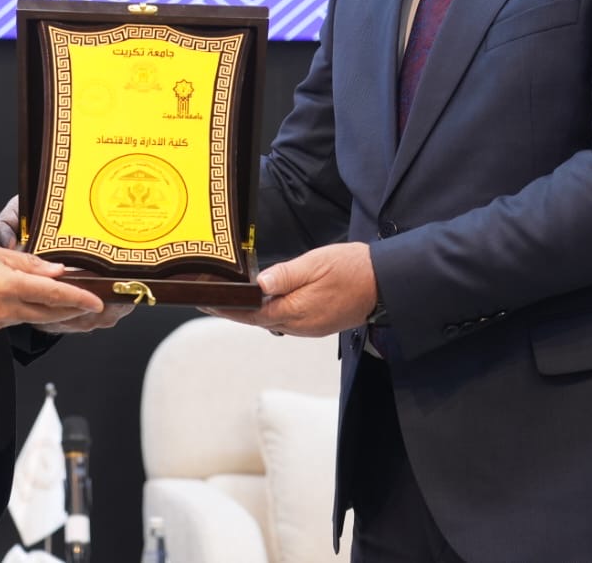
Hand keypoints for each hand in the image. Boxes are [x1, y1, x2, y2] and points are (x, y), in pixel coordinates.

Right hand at [0, 196, 130, 332]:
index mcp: (8, 287)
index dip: (79, 299)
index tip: (97, 302)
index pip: (53, 296)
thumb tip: (56, 270)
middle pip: (49, 315)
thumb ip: (28, 263)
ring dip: (53, 315)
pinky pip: (16, 322)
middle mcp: (4, 310)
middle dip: (73, 312)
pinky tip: (33, 306)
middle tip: (91, 307)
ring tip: (69, 305)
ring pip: (33, 320)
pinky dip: (30, 315)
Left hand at [209, 243, 375, 337]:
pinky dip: (269, 312)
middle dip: (234, 311)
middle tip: (210, 300)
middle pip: (259, 320)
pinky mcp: (318, 324)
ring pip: (272, 321)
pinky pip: (287, 320)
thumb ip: (286, 275)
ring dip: (251, 313)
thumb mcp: (316, 264)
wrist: (385, 282)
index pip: (252, 314)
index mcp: (297, 311)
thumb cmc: (352, 269)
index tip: (206, 303)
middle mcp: (301, 325)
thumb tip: (258, 284)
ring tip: (230, 300)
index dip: (227, 309)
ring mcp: (310, 327)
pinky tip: (263, 302)